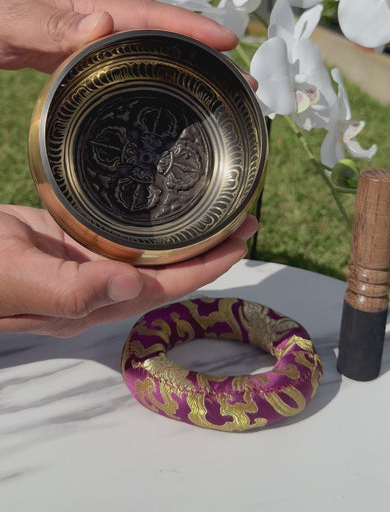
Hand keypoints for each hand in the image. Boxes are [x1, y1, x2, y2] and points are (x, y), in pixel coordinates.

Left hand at [0, 0, 237, 71]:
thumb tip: (106, 23)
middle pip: (163, 34)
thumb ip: (54, 24)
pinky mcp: (82, 56)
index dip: (191, 27)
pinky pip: (127, 65)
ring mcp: (93, 37)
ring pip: (150, 51)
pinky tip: (164, 94)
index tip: (229, 42)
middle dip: (204, 53)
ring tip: (219, 91)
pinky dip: (154, 77)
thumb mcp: (15, 18)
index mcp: (89, 6)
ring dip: (186, 67)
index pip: (150, 15)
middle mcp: (99, 20)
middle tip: (242, 81)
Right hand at [0, 206, 256, 336]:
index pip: (165, 285)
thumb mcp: (15, 275)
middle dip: (210, 250)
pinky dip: (153, 226)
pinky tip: (166, 209)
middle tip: (245, 217)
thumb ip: (70, 289)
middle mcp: (98, 289)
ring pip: (151, 255)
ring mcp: (86, 267)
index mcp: (92, 302)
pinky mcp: (73, 245)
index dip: (207, 266)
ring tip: (219, 211)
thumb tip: (130, 285)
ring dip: (187, 237)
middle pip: (168, 272)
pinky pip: (124, 239)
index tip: (242, 241)